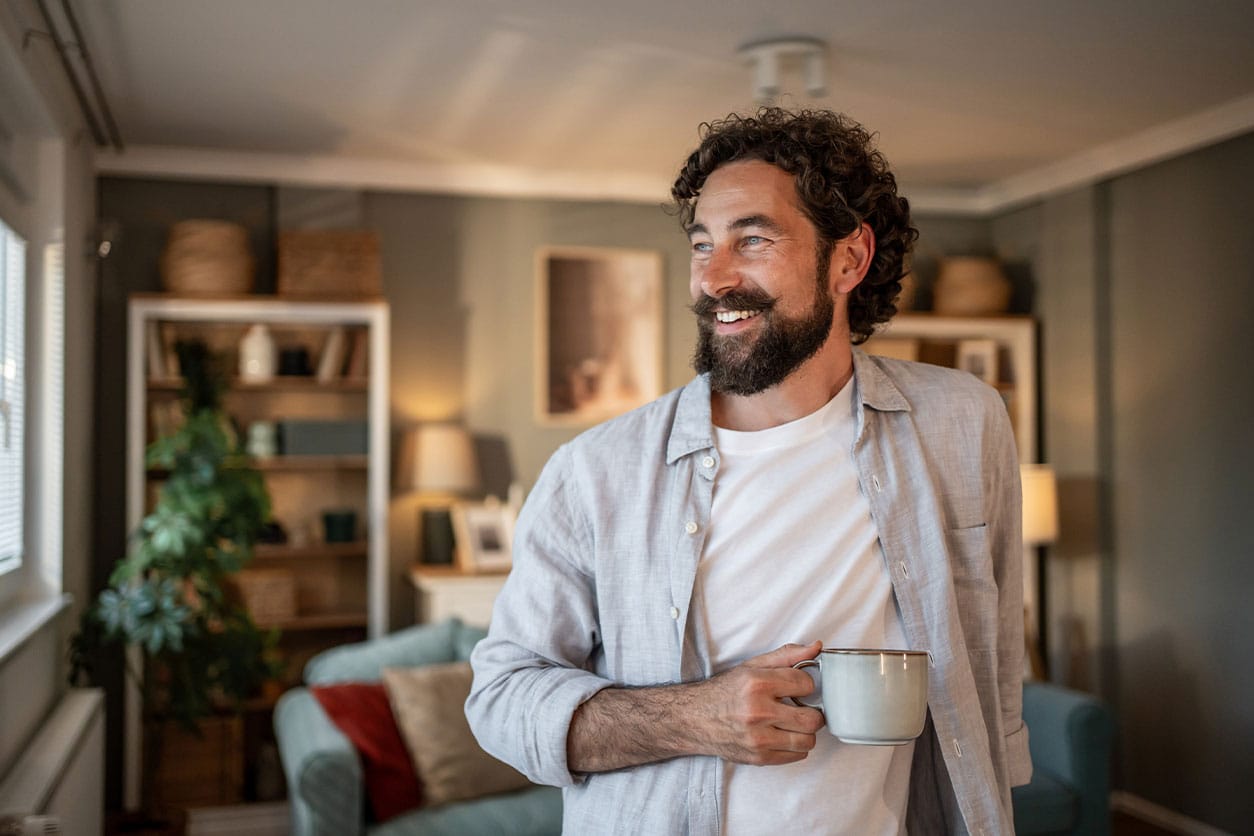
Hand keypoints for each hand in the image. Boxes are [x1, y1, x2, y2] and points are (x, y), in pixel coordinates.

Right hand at [694, 641, 825, 764]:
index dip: (805, 685)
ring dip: (804, 732)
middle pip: (812, 719)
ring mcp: (758, 739)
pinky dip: (794, 746)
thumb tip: (816, 647)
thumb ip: (786, 656)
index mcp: (757, 684)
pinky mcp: (758, 758)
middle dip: (811, 712)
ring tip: (791, 723)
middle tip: (800, 708)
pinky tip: (781, 735)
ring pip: (807, 741)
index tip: (797, 687)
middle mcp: (758, 712)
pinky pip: (796, 756)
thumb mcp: (752, 666)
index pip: (807, 685)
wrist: (694, 719)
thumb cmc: (724, 692)